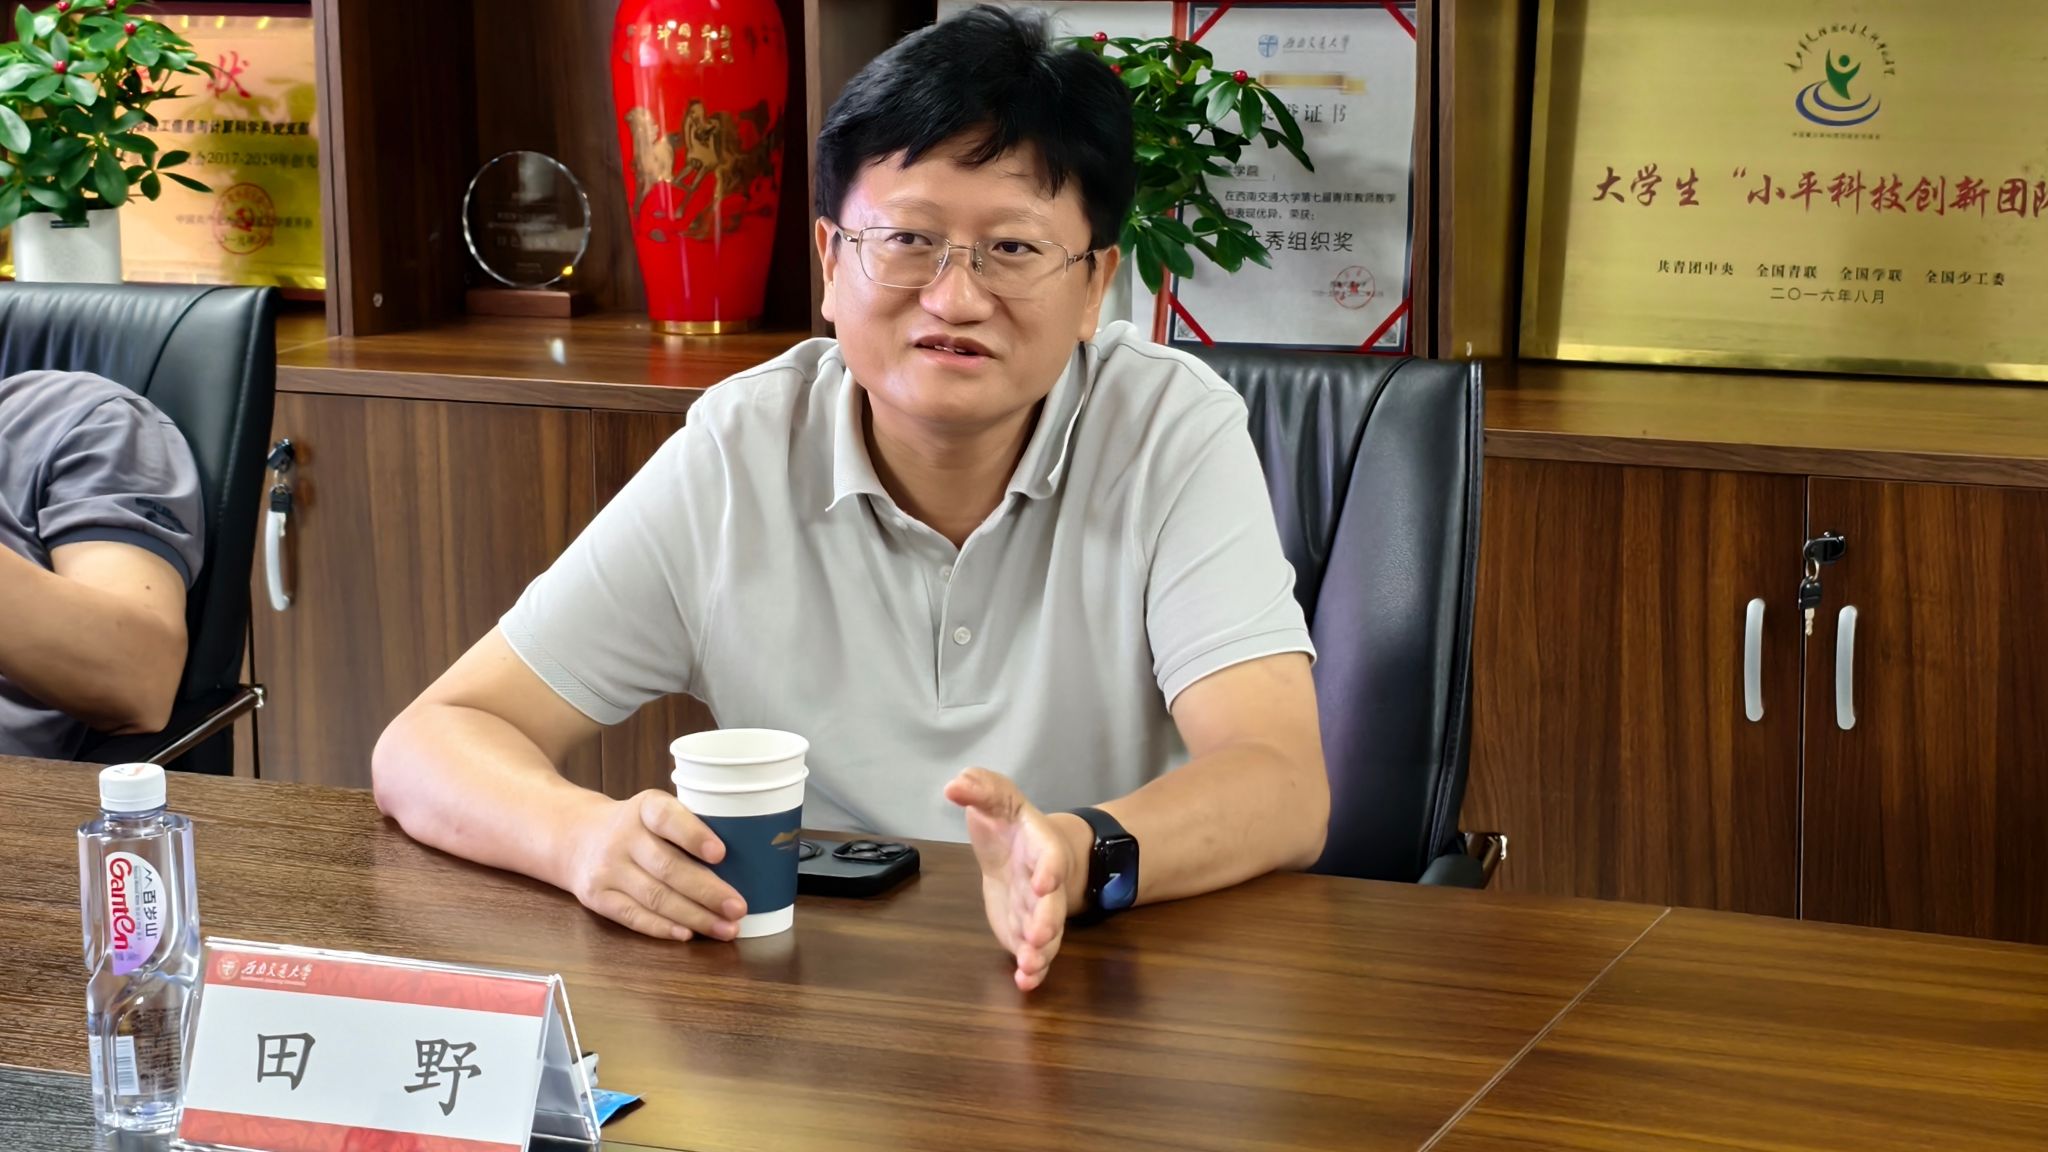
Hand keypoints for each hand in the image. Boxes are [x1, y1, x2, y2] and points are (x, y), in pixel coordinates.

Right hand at [559, 790, 746, 941]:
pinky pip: (633, 916)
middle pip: (667, 867)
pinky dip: (662, 928)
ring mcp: (607, 869)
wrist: (576, 837)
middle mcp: (622, 836)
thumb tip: (747, 859)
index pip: (668, 818)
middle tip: (738, 907)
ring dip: (695, 917)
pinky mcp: (597, 897)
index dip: (694, 836)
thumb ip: (690, 827)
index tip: (721, 854)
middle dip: (707, 891)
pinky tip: (688, 934)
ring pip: (654, 897)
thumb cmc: (638, 826)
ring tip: (726, 928)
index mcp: (645, 807)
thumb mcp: (657, 810)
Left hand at [944, 768, 1081, 990]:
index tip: (1043, 884)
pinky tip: (1024, 983)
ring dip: (1040, 952)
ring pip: (1046, 935)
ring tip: (1029, 967)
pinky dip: (1033, 970)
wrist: (1019, 848)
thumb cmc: (1008, 822)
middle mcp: (1044, 882)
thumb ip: (978, 787)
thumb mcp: (994, 796)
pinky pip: (1034, 954)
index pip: (1049, 857)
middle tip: (1039, 935)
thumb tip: (954, 785)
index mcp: (1040, 845)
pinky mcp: (1025, 931)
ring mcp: (1037, 911)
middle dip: (1047, 921)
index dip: (1049, 870)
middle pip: (1051, 905)